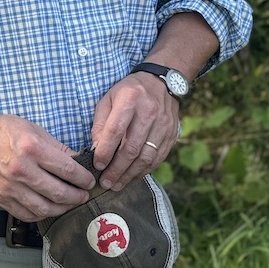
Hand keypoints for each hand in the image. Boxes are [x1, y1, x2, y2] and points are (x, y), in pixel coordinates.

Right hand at [0, 111, 95, 221]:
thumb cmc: (3, 130)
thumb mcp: (33, 129)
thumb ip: (57, 147)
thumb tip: (78, 162)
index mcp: (32, 149)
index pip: (67, 170)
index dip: (83, 179)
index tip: (89, 181)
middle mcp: (21, 170)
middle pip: (59, 193)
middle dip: (77, 196)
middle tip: (84, 195)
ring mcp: (9, 187)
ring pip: (45, 208)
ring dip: (62, 208)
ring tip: (70, 203)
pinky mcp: (1, 198)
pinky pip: (27, 214)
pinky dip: (42, 214)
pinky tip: (49, 208)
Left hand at [90, 72, 178, 190]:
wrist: (161, 82)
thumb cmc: (129, 92)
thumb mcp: (109, 99)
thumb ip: (100, 124)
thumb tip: (96, 149)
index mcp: (130, 99)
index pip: (116, 130)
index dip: (105, 151)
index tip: (98, 165)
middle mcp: (149, 112)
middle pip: (132, 148)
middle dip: (117, 169)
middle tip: (106, 183)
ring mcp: (163, 125)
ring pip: (146, 157)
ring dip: (130, 174)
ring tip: (117, 184)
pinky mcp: (172, 134)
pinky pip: (158, 158)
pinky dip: (144, 170)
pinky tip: (132, 176)